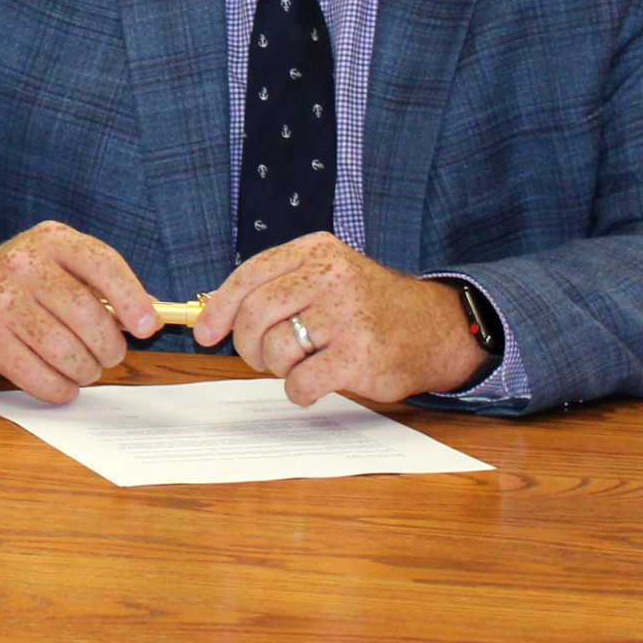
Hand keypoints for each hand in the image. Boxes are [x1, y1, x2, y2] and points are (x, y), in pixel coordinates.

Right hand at [0, 222, 159, 404]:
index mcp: (50, 240)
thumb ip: (104, 285)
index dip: (131, 298)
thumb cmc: (24, 283)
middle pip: (86, 314)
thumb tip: (152, 315)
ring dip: (86, 370)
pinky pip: (37, 376)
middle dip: (109, 346)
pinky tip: (64, 385)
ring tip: (86, 369)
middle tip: (111, 355)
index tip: (147, 327)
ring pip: (64, 350)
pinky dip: (60, 389)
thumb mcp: (61, 265)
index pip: (101, 263)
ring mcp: (0, 300)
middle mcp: (22, 264)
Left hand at [192, 232, 487, 405]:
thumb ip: (279, 285)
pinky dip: (298, 390)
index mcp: (318, 252)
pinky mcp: (360, 356)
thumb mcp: (328, 275)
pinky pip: (301, 381)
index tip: (205, 332)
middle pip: (256, 313)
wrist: (436, 328)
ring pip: (276, 349)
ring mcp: (348, 316)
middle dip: (246, 343)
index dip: (219, 308)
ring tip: (297, 364)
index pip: (249, 276)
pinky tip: (313, 383)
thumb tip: (213, 315)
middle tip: (258, 356)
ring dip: (277, 367)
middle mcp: (333, 277)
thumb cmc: (369, 305)